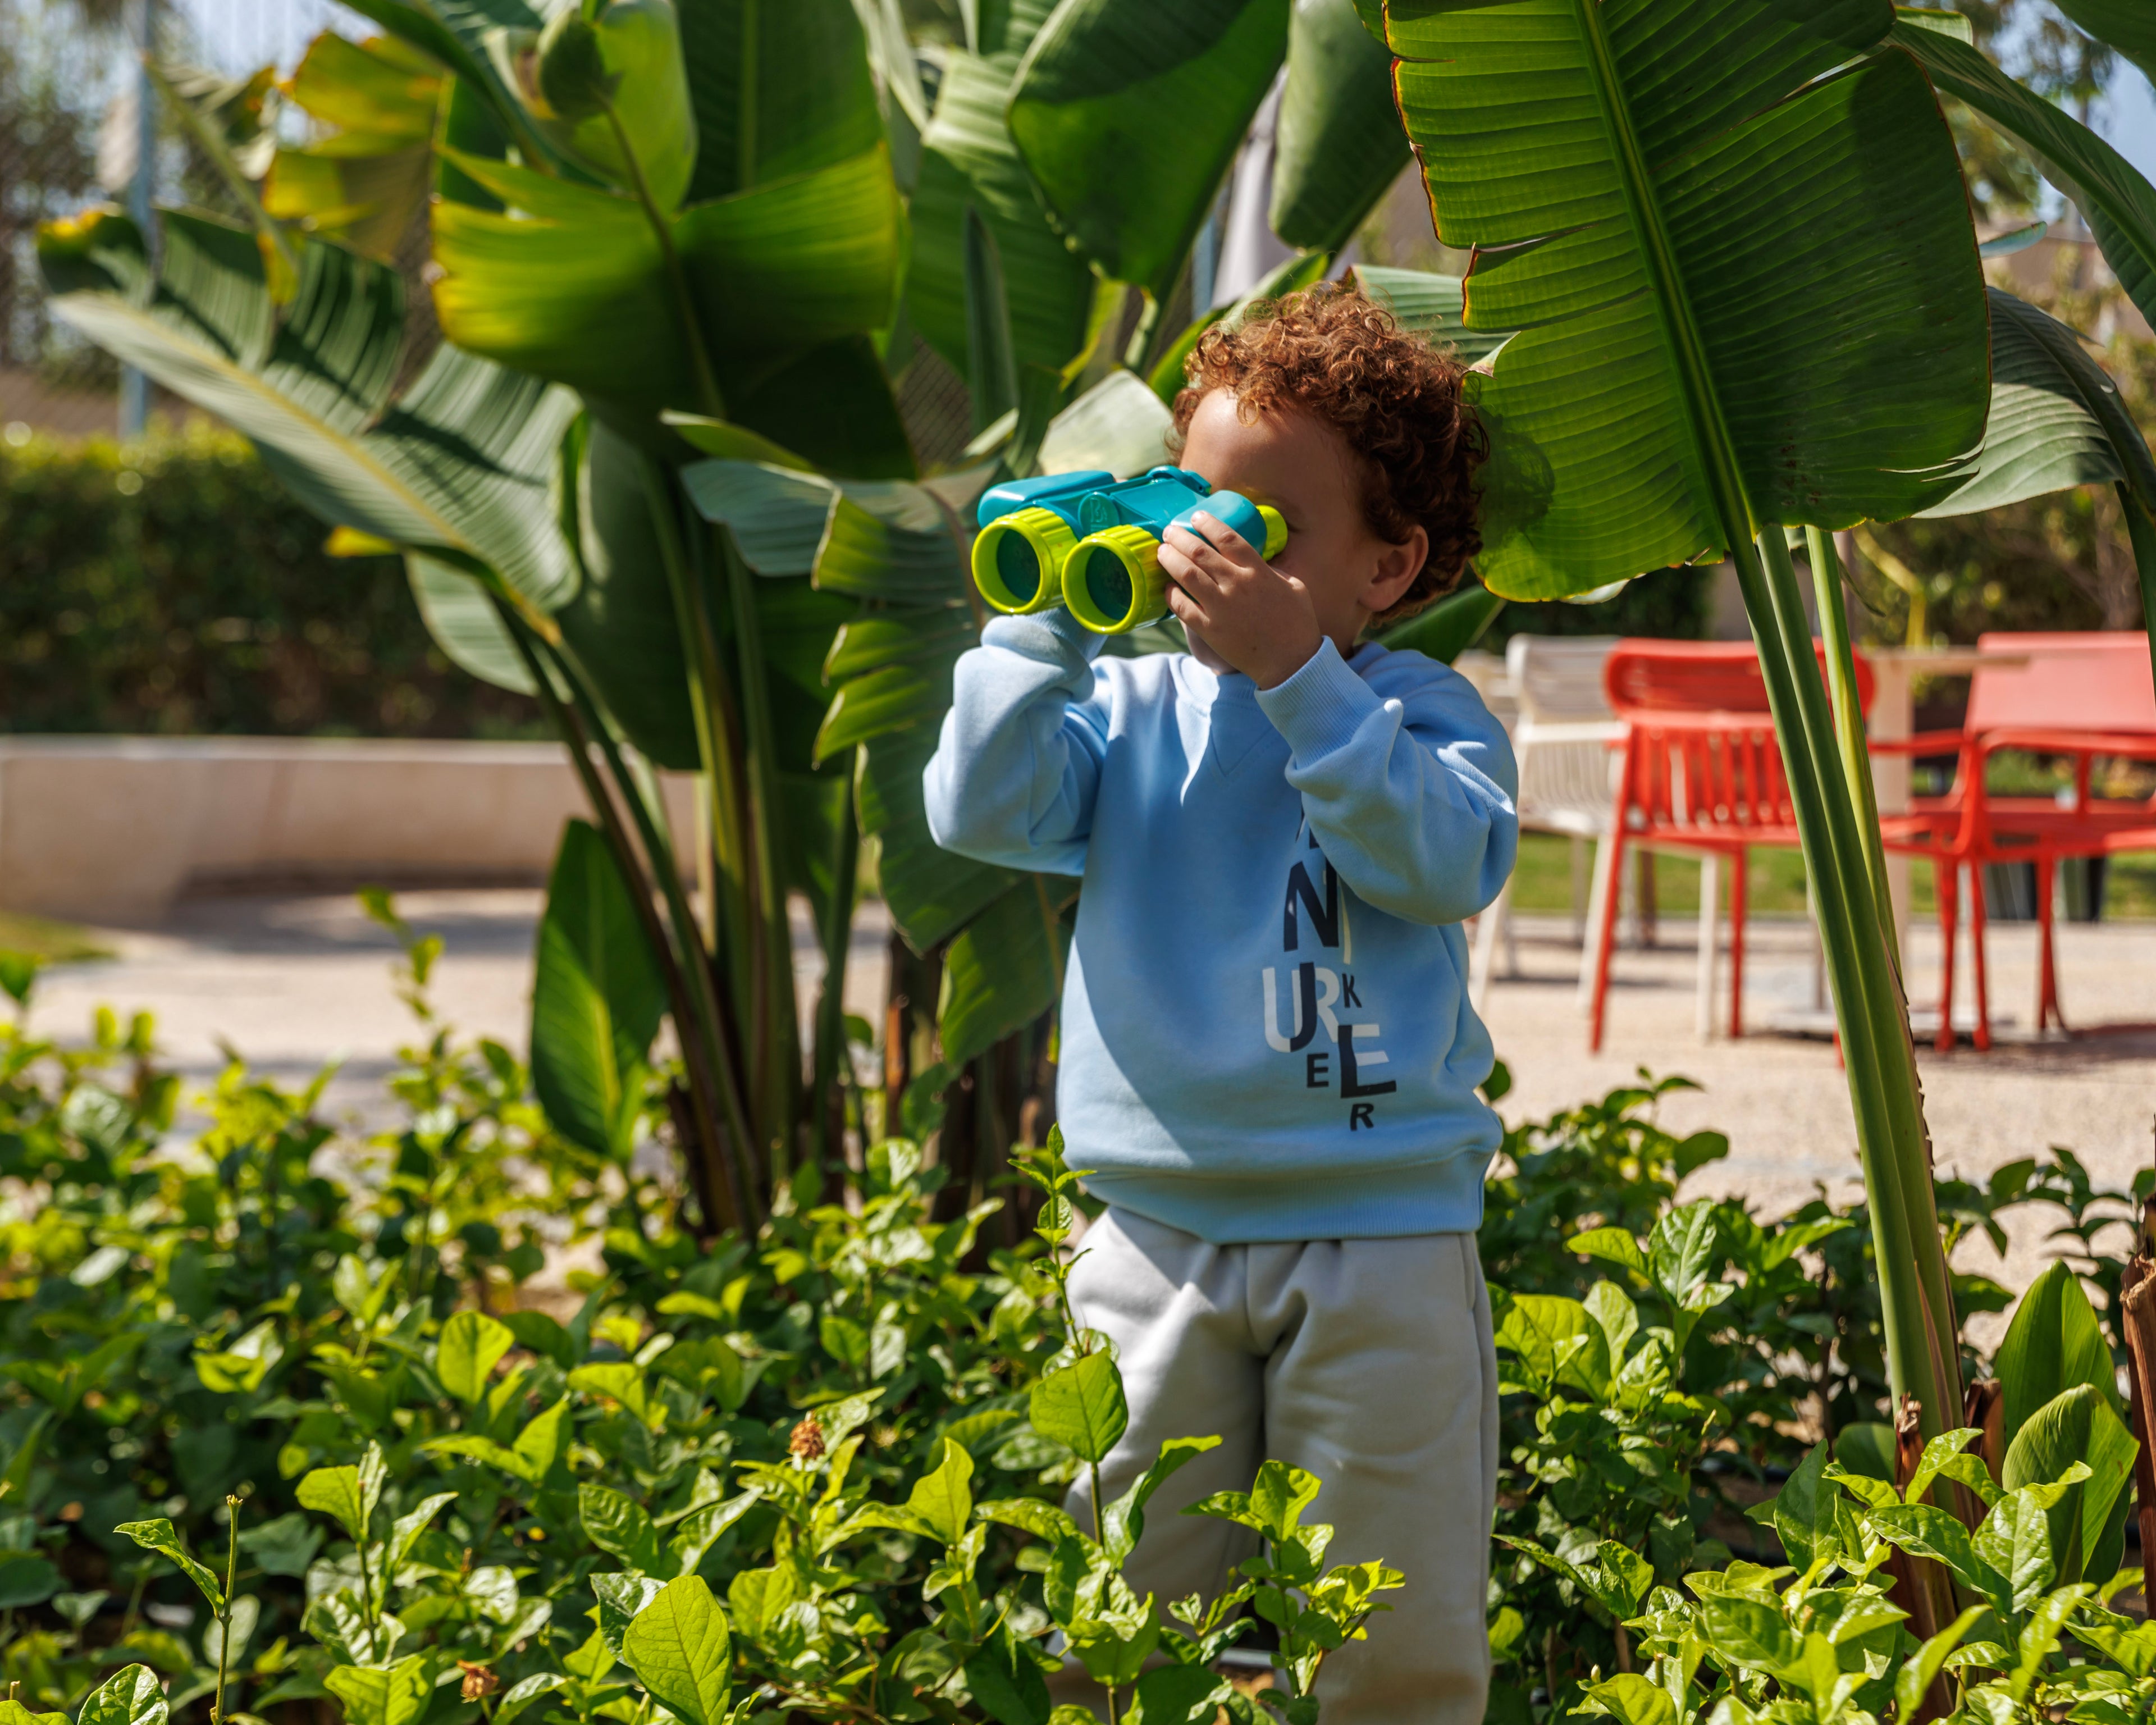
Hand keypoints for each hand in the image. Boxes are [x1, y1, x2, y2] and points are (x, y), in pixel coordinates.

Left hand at [1158, 513, 1323, 689]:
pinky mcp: (1210, 630)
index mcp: (1258, 572)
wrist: (1290, 663)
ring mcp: (1221, 608)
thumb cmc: (1297, 624)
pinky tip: (1167, 587)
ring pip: (1186, 574)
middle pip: (1199, 552)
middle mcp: (1237, 586)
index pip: (1227, 538)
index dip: (1208, 523)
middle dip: (1179, 537)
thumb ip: (1272, 569)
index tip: (1196, 517)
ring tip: (1162, 551)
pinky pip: (1182, 606)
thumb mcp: (1295, 586)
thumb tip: (1254, 558)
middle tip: (1169, 531)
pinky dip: (1171, 594)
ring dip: (1169, 558)